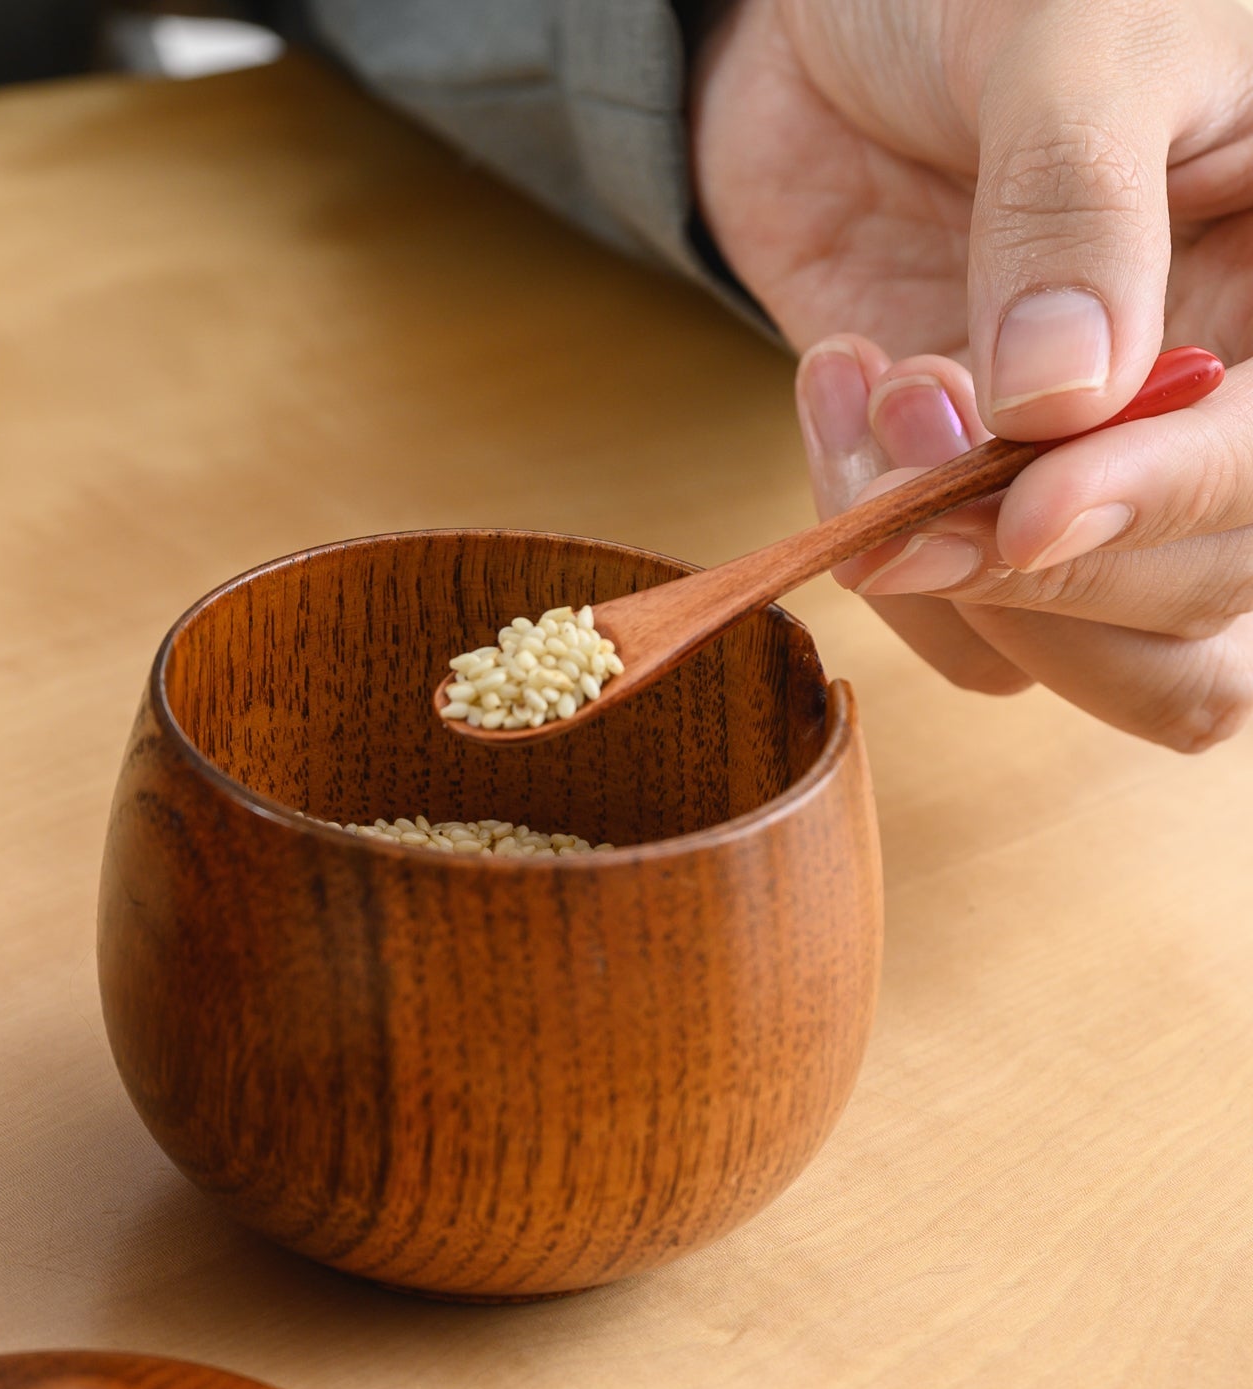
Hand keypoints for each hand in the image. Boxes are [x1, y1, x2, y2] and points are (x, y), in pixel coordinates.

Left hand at [690, 0, 1252, 750]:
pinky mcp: (987, 506)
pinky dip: (875, 541)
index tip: (1028, 507)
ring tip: (874, 387)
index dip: (1166, 508)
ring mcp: (1111, 473)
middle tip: (910, 413)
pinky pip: (957, 624)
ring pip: (1092, 657)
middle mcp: (1234, 404)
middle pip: (1202, 604)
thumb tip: (1060, 405)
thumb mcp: (1071, 33)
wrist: (843, 21)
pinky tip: (842, 381)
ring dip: (951, 576)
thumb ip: (1075, 205)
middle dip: (1031, 551)